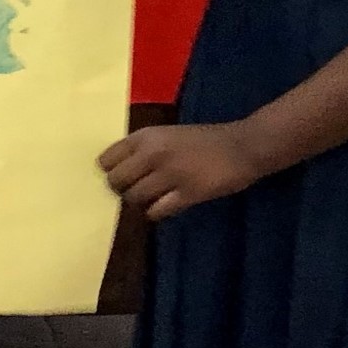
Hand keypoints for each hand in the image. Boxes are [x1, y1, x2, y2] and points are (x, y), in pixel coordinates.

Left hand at [98, 122, 264, 220]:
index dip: (110, 171)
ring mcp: (169, 174)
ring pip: (133, 198)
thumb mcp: (167, 135)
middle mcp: (152, 153)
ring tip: (153, 198)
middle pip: (115, 181)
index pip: (106, 159)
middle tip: (137, 190)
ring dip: (140, 202)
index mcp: (145, 136)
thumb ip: (143, 149)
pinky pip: (156, 211)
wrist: (241, 146)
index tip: (121, 175)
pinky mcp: (186, 194)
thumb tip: (119, 170)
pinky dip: (156, 212)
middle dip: (123, 189)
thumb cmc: (203, 140)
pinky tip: (166, 206)